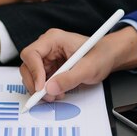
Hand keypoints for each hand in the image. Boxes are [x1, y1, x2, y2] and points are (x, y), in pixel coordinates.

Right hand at [19, 27, 136, 100]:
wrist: (108, 56)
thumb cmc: (100, 55)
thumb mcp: (88, 68)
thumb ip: (69, 78)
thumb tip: (50, 88)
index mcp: (53, 39)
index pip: (31, 54)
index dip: (34, 72)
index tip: (41, 87)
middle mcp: (47, 47)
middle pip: (28, 66)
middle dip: (35, 83)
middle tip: (47, 96)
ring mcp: (48, 58)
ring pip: (32, 75)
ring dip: (41, 89)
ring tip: (57, 95)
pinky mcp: (50, 67)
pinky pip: (40, 80)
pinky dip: (46, 90)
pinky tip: (58, 92)